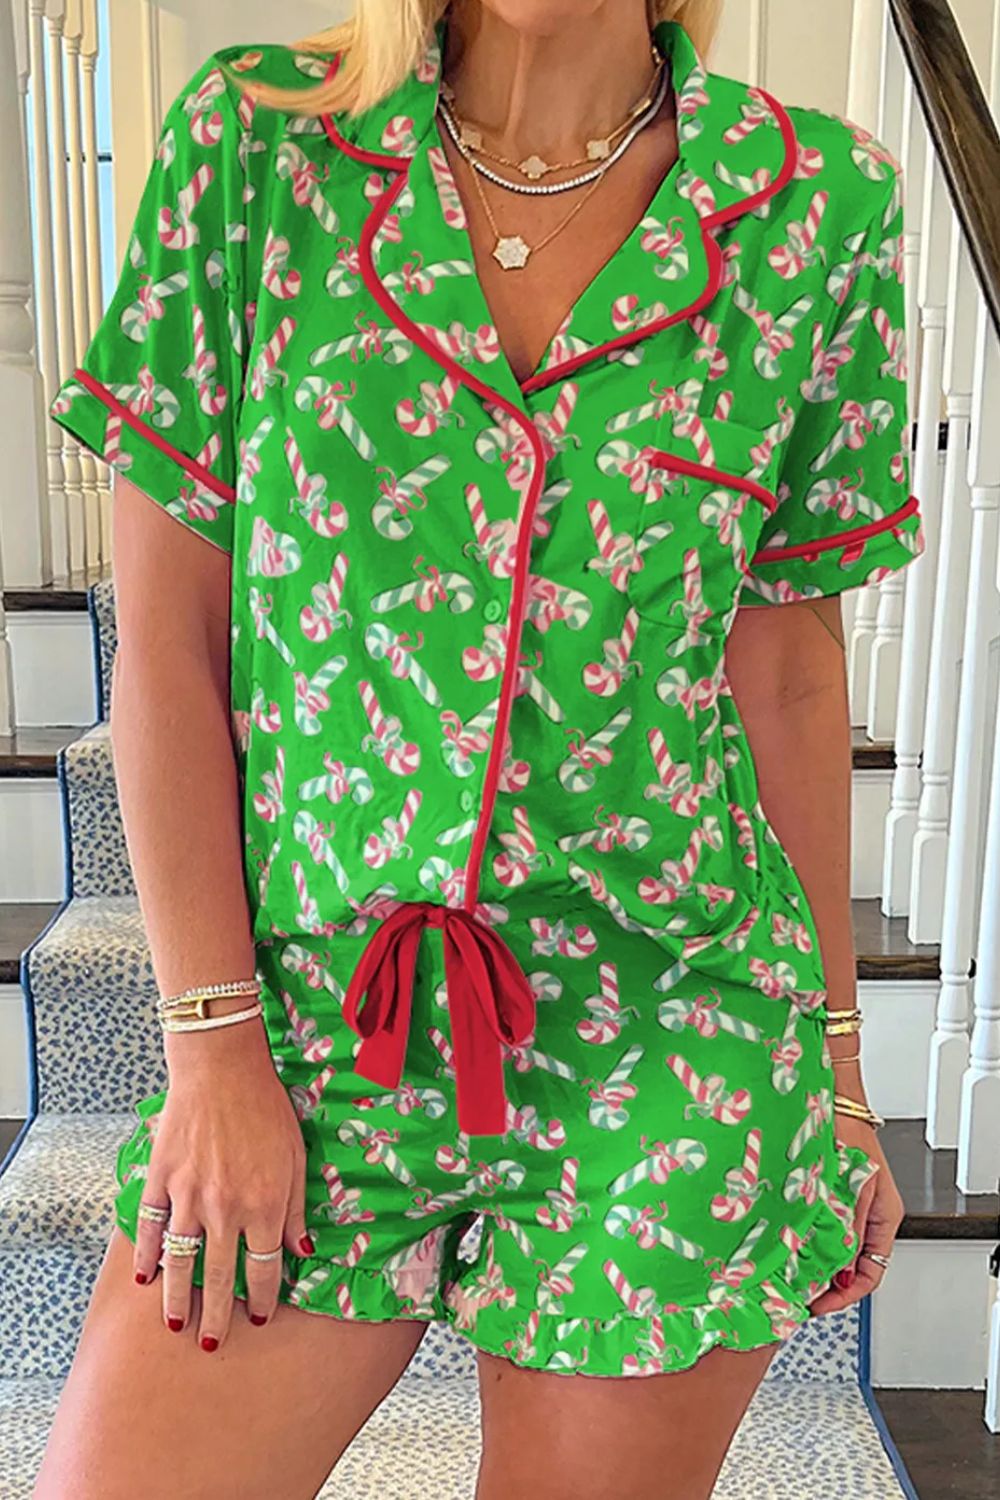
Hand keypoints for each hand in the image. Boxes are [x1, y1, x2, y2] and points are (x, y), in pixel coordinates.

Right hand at [132, 1038, 312, 1350]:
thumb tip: (302, 1250)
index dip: (263, 1298)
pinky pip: (150, 1229)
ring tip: (177, 1324)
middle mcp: (224, 1210)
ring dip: (178, 1298)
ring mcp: (188, 1198)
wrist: (221, 1070)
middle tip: (212, 1344)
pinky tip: (146, 1277)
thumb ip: (295, 1208)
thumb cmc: (266, 1109)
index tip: (260, 1317)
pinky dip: (147, 1255)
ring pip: (181, 1262)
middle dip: (217, 1316)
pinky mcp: (160, 1181)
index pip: (264, 1269)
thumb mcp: (296, 1158)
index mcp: (263, 1206)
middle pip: (219, 1277)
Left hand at [808, 1112, 903, 1316]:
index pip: (872, 1274)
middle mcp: (868, 1216)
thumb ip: (850, 1227)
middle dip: (828, 1284)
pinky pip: (822, 1229)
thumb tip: (843, 1268)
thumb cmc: (848, 1131)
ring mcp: (850, 1207)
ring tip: (790, 1274)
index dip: (846, 1296)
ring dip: (816, 1264)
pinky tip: (788, 1244)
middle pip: (853, 1267)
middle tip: (800, 1294)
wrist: (833, 1100)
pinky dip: (807, 1241)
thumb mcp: (854, 1187)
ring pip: (836, 1249)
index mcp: (884, 1217)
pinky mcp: (830, 1197)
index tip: (821, 1305)